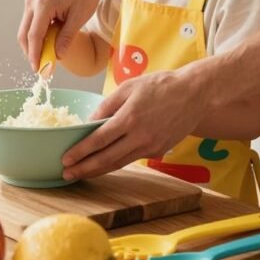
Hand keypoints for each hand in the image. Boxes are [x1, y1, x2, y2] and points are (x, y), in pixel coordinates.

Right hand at [18, 0, 105, 71]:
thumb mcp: (79, 17)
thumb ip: (66, 37)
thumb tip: (57, 56)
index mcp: (43, 4)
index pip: (34, 35)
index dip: (35, 55)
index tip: (39, 70)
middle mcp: (33, 2)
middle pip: (24, 34)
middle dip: (31, 53)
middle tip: (42, 68)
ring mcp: (31, 2)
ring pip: (25, 30)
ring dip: (32, 45)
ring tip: (45, 58)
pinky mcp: (34, 3)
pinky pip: (30, 24)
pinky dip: (35, 37)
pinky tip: (45, 45)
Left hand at [61, 67, 209, 179]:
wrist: (194, 95)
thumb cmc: (160, 86)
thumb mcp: (129, 87)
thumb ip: (107, 105)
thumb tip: (88, 122)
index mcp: (130, 118)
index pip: (98, 140)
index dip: (80, 152)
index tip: (66, 159)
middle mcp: (140, 136)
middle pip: (106, 158)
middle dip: (84, 168)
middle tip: (67, 173)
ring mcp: (151, 146)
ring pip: (119, 163)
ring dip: (98, 171)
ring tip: (81, 173)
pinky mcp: (158, 151)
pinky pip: (132, 159)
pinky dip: (116, 164)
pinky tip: (104, 164)